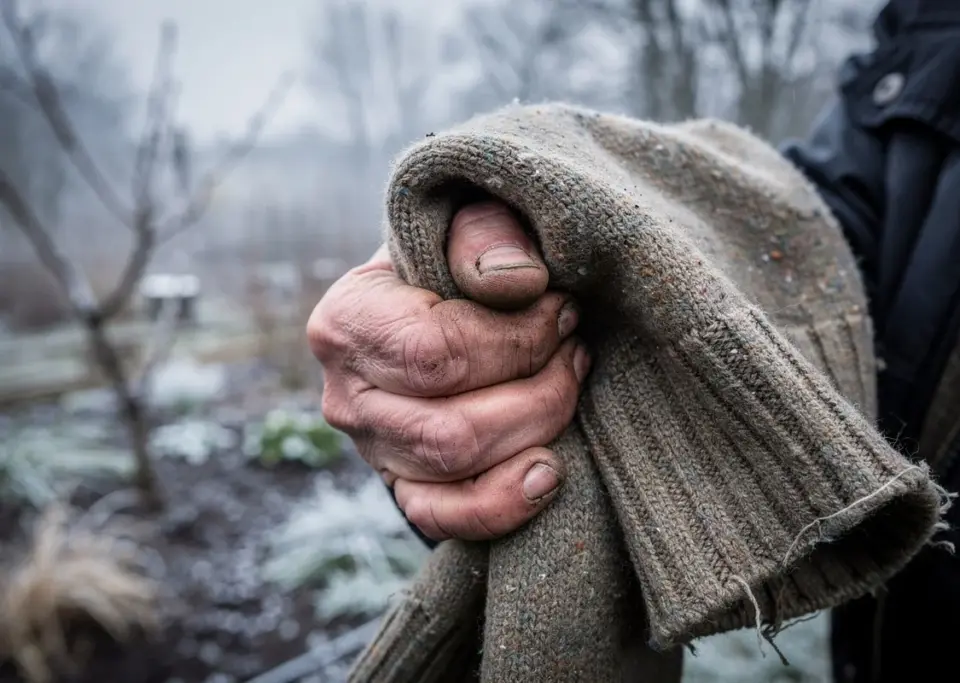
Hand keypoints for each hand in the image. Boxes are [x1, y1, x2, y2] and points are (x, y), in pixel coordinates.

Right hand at [307, 202, 589, 540]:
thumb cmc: (465, 257)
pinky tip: (549, 471)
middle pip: (450, 426)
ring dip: (537, 428)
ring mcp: (373, 450)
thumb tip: (520, 283)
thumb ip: (487, 233)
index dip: (515, 340)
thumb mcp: (471, 218)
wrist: (450, 299)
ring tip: (571, 381)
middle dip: (539, 389)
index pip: (432, 353)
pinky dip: (504, 504)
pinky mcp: (405, 486)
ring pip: (458, 468)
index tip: (564, 309)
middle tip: (576, 349)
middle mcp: (345, 394)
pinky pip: (442, 518)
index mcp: (347, 320)